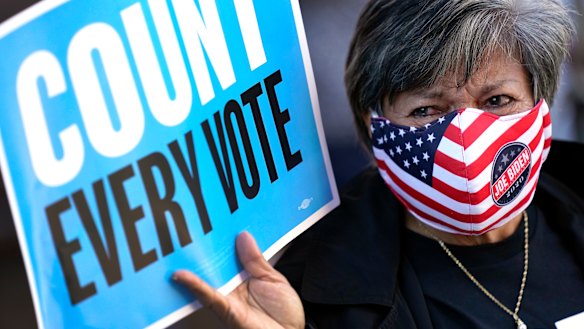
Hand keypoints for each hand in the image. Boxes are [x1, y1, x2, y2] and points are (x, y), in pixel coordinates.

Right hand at [173, 231, 304, 328]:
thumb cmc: (284, 314)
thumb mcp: (273, 279)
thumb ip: (256, 259)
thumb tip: (243, 235)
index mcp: (244, 276)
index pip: (228, 253)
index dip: (221, 238)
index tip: (212, 218)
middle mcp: (232, 286)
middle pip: (213, 262)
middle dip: (201, 247)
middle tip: (187, 226)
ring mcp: (226, 297)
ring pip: (205, 276)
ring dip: (191, 262)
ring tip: (177, 244)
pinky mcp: (225, 309)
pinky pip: (208, 295)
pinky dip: (193, 285)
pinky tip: (180, 275)